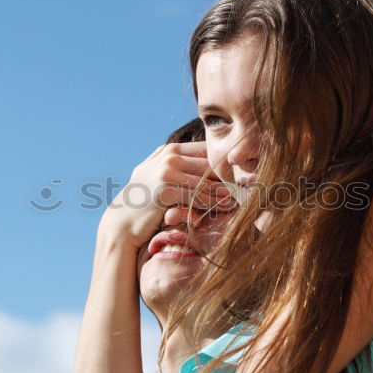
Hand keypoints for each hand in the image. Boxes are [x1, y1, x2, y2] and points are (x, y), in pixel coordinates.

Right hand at [100, 141, 234, 251]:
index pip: (205, 152)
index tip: (241, 174)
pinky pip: (196, 197)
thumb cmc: (143, 202)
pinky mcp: (165, 190)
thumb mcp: (157, 175)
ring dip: (224, 193)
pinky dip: (212, 204)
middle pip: (209, 166)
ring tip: (241, 199)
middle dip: (229, 179)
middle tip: (250, 187)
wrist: (121, 222)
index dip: (224, 163)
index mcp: (170, 150)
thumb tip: (206, 162)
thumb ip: (177, 165)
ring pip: (206, 183)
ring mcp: (166, 172)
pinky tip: (224, 208)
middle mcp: (169, 156)